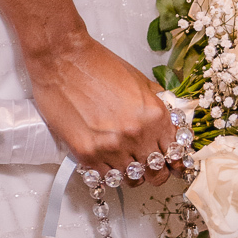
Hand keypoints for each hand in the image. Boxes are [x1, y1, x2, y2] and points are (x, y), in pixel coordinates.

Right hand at [25, 30, 177, 186]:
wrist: (61, 58)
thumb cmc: (96, 64)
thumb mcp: (138, 79)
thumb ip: (155, 104)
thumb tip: (166, 123)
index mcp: (154, 115)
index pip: (175, 153)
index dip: (173, 160)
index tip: (170, 163)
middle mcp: (136, 135)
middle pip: (156, 173)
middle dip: (155, 171)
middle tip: (148, 165)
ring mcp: (111, 147)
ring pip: (132, 179)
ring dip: (131, 172)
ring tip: (124, 161)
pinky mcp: (87, 154)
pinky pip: (106, 178)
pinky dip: (109, 172)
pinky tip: (107, 160)